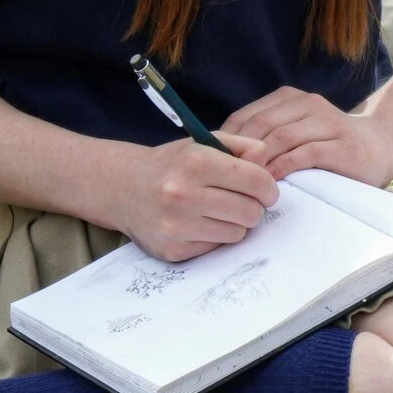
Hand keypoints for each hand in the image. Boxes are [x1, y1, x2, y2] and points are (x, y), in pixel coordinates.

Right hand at [111, 133, 279, 261]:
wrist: (124, 188)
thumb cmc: (172, 165)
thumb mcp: (204, 143)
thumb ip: (242, 146)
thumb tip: (267, 161)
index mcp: (196, 162)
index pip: (256, 181)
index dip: (268, 188)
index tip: (266, 191)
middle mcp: (183, 194)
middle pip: (251, 212)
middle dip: (254, 207)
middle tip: (243, 201)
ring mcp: (176, 225)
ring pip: (237, 233)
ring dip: (235, 223)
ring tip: (218, 211)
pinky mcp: (172, 249)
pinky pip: (216, 248)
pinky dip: (215, 237)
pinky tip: (199, 223)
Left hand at [222, 86, 392, 185]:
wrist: (381, 145)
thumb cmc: (330, 145)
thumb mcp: (295, 133)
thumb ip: (266, 137)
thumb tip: (220, 155)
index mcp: (291, 98)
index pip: (247, 115)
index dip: (226, 138)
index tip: (211, 163)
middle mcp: (309, 104)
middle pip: (262, 125)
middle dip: (239, 151)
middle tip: (223, 175)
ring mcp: (328, 122)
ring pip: (282, 137)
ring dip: (260, 161)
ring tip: (244, 181)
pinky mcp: (342, 145)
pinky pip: (306, 153)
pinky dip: (284, 167)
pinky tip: (270, 182)